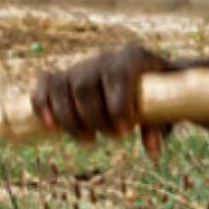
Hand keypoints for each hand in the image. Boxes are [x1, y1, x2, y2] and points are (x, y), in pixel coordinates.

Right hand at [31, 43, 174, 156]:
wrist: (148, 74)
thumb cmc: (160, 92)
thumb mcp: (166, 105)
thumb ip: (158, 125)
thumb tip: (152, 152)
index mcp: (131, 56)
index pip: (117, 77)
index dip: (118, 106)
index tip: (126, 131)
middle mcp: (103, 57)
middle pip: (85, 86)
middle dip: (95, 118)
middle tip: (112, 138)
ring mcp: (81, 66)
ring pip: (63, 88)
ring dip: (70, 119)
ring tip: (89, 141)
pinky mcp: (64, 77)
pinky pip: (45, 85)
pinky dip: (43, 104)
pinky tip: (50, 126)